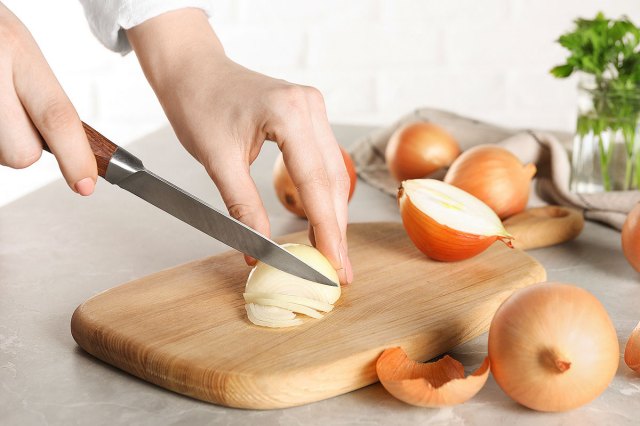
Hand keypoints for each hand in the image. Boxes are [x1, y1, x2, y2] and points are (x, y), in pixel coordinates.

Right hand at [0, 3, 95, 194]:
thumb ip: (44, 96)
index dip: (75, 157)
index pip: (57, 116)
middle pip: (21, 152)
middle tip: (13, 113)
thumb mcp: (23, 53)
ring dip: (1, 139)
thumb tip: (74, 146)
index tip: (86, 183)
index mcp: (19, 53)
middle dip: (23, 145)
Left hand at [127, 9, 352, 283]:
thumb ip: (243, 206)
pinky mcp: (308, 116)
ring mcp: (313, 109)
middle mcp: (310, 107)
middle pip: (333, 181)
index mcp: (290, 113)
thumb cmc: (198, 104)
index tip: (333, 265)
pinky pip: (323, 162)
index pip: (316, 183)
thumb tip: (258, 250)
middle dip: (335, 229)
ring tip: (331, 253)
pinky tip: (321, 220)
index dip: (327, 230)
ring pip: (334, 173)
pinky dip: (322, 195)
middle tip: (339, 270)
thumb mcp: (217, 161)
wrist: (193, 70)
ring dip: (332, 215)